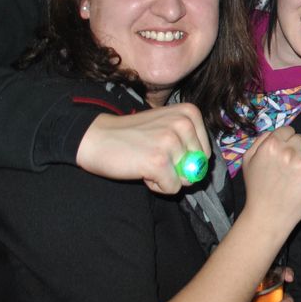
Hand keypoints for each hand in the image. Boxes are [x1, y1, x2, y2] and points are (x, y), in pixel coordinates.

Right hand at [76, 104, 209, 194]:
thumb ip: (188, 145)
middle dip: (176, 169)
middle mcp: (183, 124)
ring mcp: (172, 142)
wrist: (96, 137)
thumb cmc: (131, 135)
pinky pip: (172, 188)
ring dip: (165, 177)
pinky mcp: (159, 162)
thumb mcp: (166, 127)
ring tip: (145, 161)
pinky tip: (141, 171)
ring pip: (185, 179)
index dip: (185, 158)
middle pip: (197, 166)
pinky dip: (157, 187)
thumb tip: (199, 175)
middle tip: (152, 156)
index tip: (162, 148)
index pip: (205, 152)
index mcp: (189, 113)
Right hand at [239, 127, 300, 244]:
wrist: (268, 216)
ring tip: (296, 175)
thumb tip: (276, 131)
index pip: (288, 130)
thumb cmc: (257, 188)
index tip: (283, 153)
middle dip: (296, 149)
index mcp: (271, 145)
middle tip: (288, 167)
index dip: (285, 141)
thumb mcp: (248, 160)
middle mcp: (289, 152)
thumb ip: (261, 140)